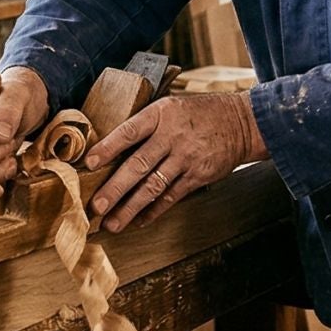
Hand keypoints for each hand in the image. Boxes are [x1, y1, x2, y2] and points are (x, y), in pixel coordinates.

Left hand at [84, 91, 266, 232]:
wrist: (241, 122)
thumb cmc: (198, 113)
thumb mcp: (171, 106)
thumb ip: (145, 123)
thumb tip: (110, 145)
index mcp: (161, 114)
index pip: (129, 131)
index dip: (108, 147)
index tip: (89, 162)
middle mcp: (172, 137)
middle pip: (138, 165)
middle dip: (115, 188)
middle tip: (96, 207)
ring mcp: (186, 158)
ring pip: (153, 187)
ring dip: (130, 208)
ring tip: (112, 224)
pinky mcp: (197, 176)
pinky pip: (171, 197)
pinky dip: (154, 211)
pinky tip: (138, 221)